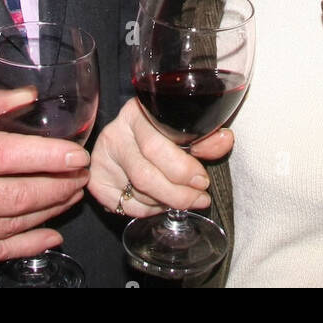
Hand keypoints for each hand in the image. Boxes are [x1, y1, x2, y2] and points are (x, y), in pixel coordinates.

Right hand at [0, 90, 91, 265]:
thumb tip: (28, 95)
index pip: (6, 156)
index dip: (47, 157)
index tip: (76, 154)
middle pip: (16, 196)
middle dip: (57, 186)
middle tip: (80, 175)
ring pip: (12, 224)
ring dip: (50, 211)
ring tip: (70, 194)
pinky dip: (30, 243)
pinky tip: (52, 232)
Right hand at [90, 97, 233, 217]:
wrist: (128, 140)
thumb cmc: (160, 134)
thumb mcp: (181, 131)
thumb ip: (203, 138)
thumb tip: (225, 140)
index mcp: (137, 113)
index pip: (156, 145)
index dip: (182, 168)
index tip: (203, 181)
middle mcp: (114, 134)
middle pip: (145, 175)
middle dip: (178, 193)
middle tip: (199, 198)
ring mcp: (102, 158)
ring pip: (138, 194)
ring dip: (166, 202)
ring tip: (180, 196)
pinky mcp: (96, 181)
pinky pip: (127, 207)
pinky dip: (149, 209)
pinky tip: (158, 199)